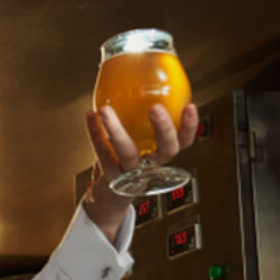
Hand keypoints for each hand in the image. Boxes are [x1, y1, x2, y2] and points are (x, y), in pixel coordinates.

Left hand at [80, 102, 199, 238]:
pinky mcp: (110, 177)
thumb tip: (139, 81)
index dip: (190, 126)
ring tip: (105, 110)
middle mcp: (151, 165)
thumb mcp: (139, 144)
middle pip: (166, 150)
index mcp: (161, 155)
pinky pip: (102, 154)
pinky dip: (95, 133)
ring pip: (128, 153)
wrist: (108, 198)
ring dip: (116, 130)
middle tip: (156, 109)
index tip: (190, 106)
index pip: (183, 141)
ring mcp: (131, 173)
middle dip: (165, 129)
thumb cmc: (125, 164)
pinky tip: (89, 116)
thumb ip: (141, 121)